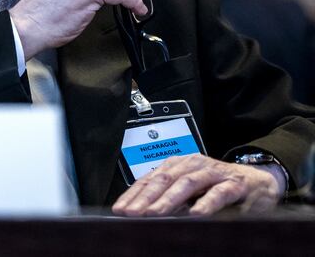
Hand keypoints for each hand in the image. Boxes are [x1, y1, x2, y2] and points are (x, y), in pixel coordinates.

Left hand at [112, 154, 284, 215]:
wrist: (258, 181)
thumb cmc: (218, 187)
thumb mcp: (190, 192)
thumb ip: (170, 199)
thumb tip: (142, 213)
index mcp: (178, 165)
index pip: (150, 179)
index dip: (134, 195)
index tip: (120, 210)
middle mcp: (192, 164)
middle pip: (164, 180)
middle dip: (146, 198)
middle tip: (132, 214)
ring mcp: (214, 173)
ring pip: (187, 184)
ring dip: (169, 200)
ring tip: (155, 213)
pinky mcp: (235, 184)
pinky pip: (219, 193)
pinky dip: (206, 203)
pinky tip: (196, 214)